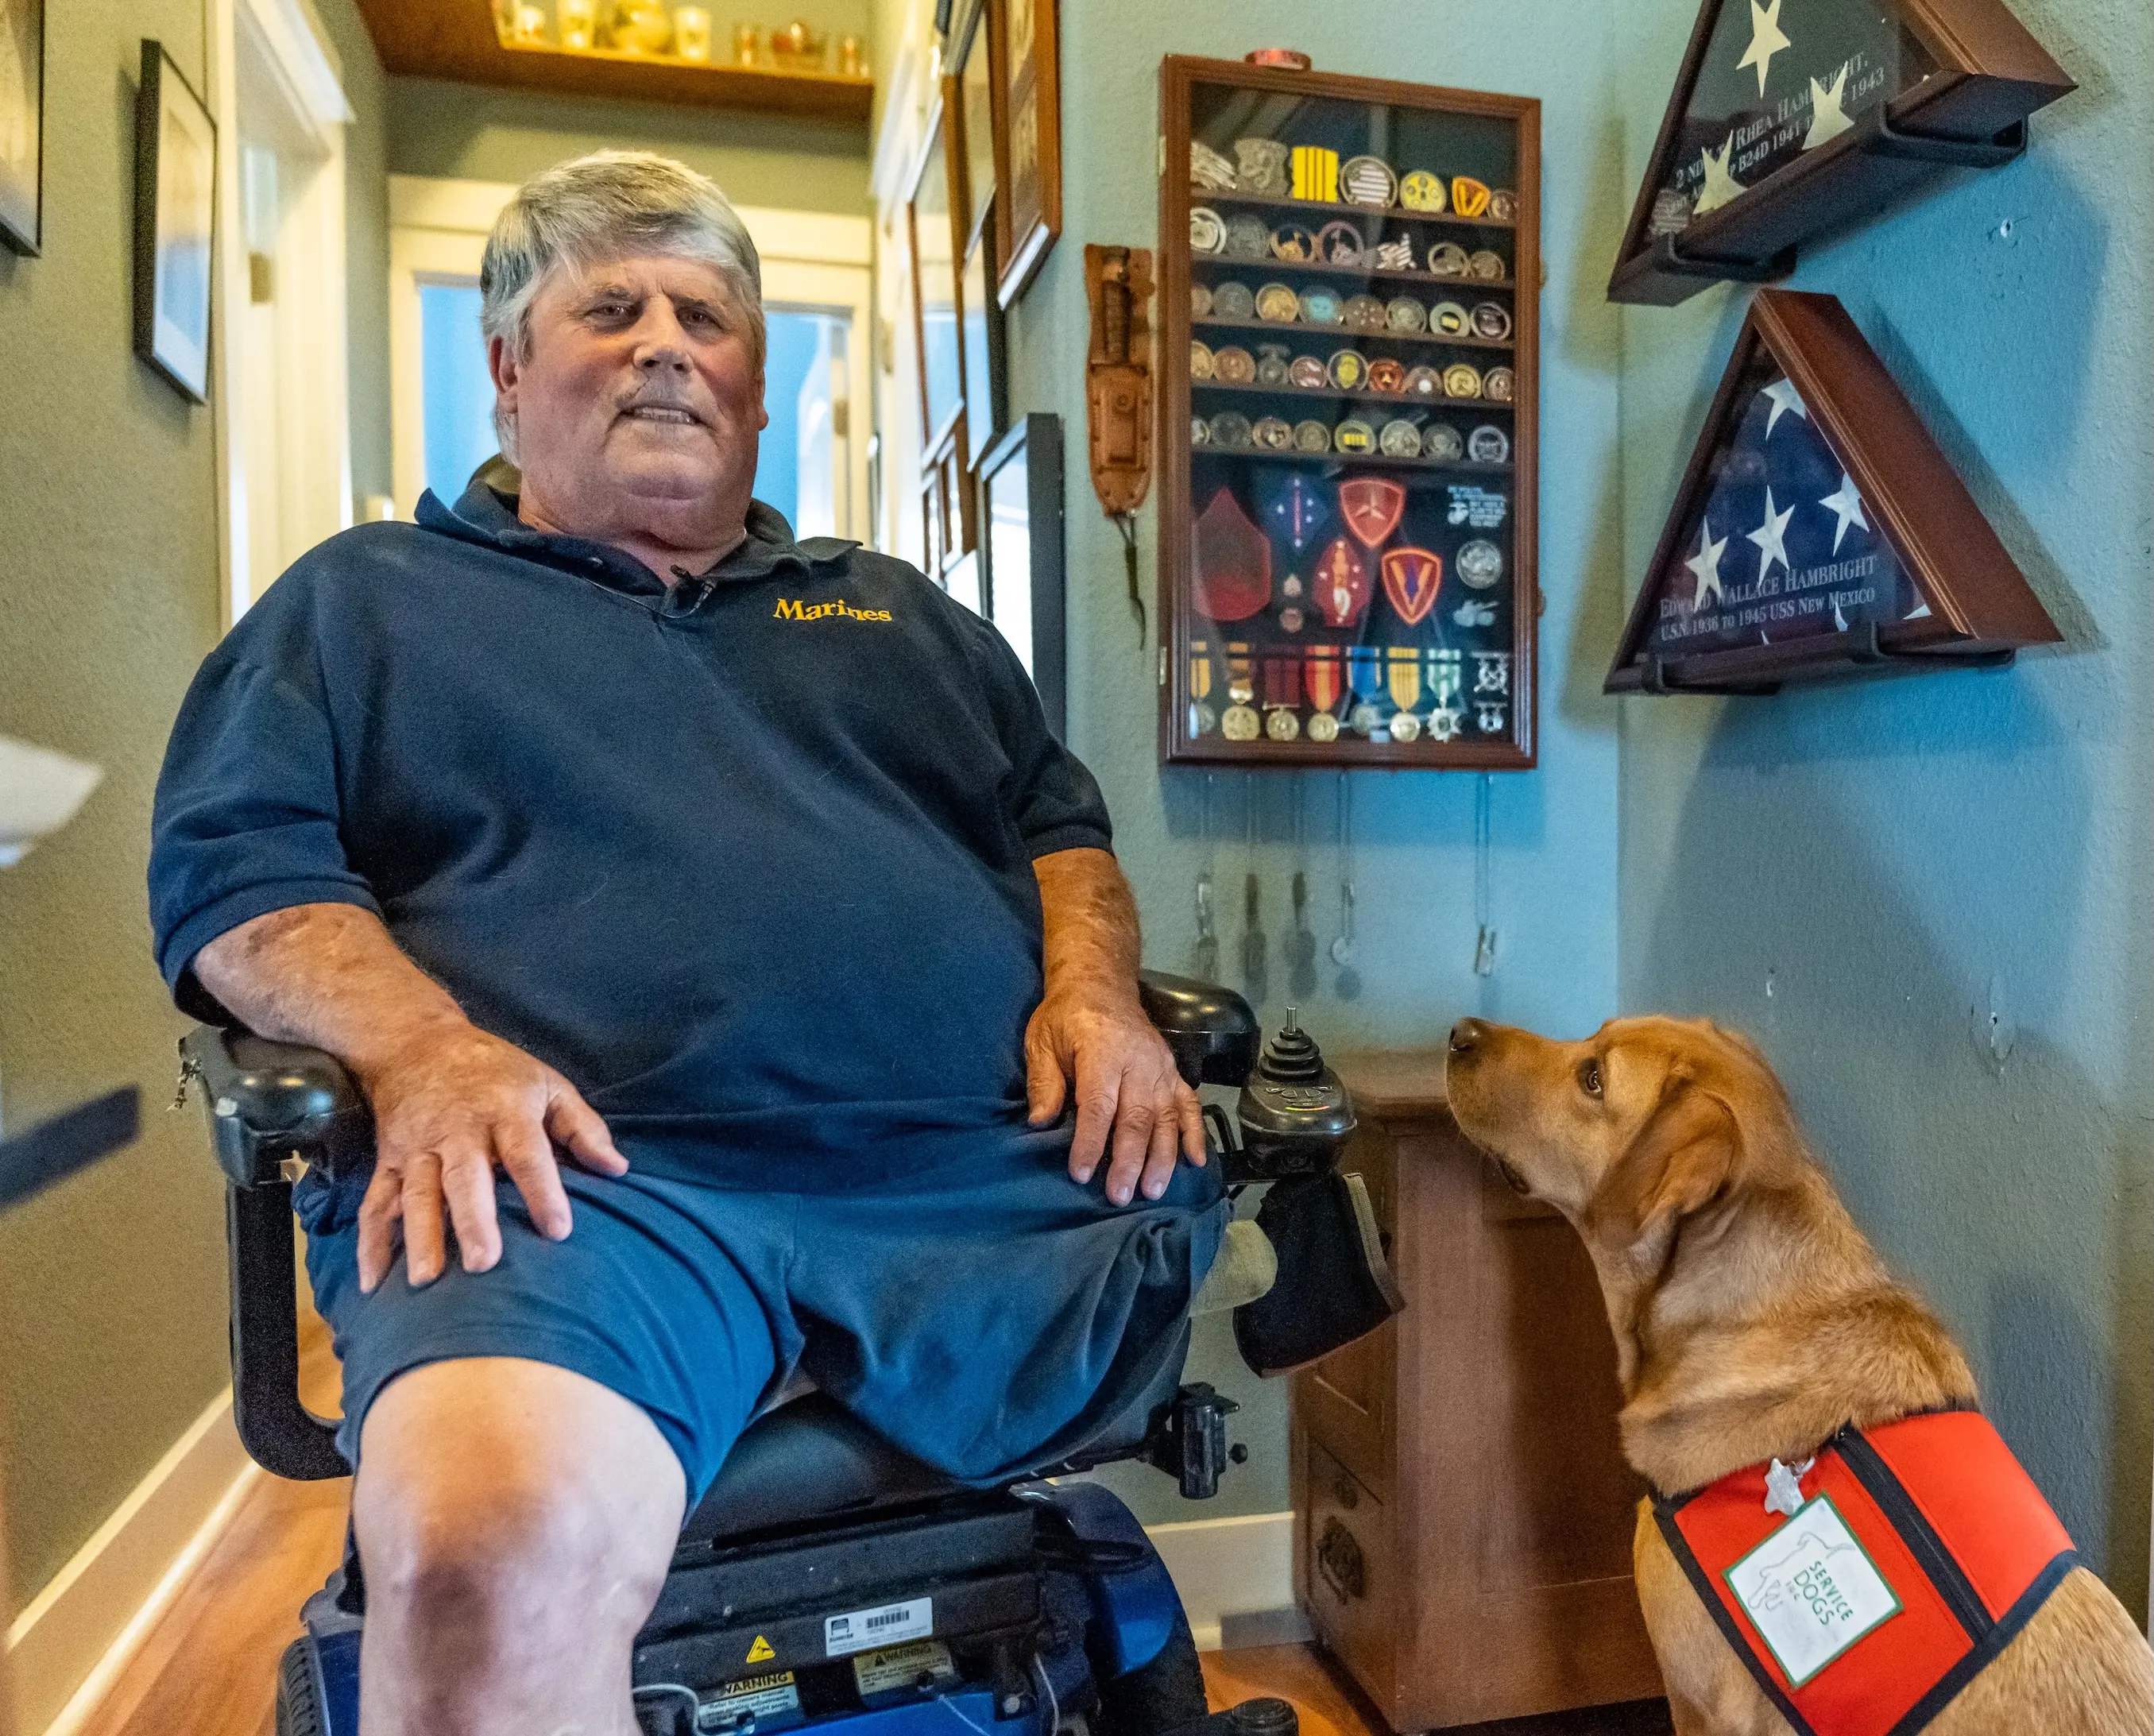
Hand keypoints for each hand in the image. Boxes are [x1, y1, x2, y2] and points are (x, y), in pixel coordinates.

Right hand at [350, 1021, 625, 1291]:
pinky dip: (370, 1244)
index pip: (526, 1155)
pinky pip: (376, 1204)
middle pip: (464, 1179)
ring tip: (425, 1282)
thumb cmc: (496, 1071)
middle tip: (484, 1264)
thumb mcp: (547, 1084)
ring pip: (417, 1195)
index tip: (559, 1230)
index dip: (543, 1192)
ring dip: (420, 1238)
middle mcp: (457, 1132)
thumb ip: (583, 1128)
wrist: (416, 1044)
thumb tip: (617, 1169)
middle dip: (472, 1220)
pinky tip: (375, 1284)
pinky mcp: (388, 1163)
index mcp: (504, 1112)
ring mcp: (417, 1149)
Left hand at [1025, 983, 1205, 1205]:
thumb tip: (1040, 1122)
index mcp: (1102, 1052)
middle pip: (1136, 1118)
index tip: (1082, 1173)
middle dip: (1129, 1160)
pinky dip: (1195, 1134)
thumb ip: (1044, 1081)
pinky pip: (1189, 1106)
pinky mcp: (1174, 1073)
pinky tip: (1196, 1161)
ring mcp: (1161, 1069)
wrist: (1101, 985)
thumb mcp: (1042, 1040)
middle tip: (1119, 1196)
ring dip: (1162, 1157)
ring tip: (1153, 1190)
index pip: (1098, 1105)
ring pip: (1166, 1118)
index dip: (1091, 1141)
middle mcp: (1138, 1062)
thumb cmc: (1066, 1017)